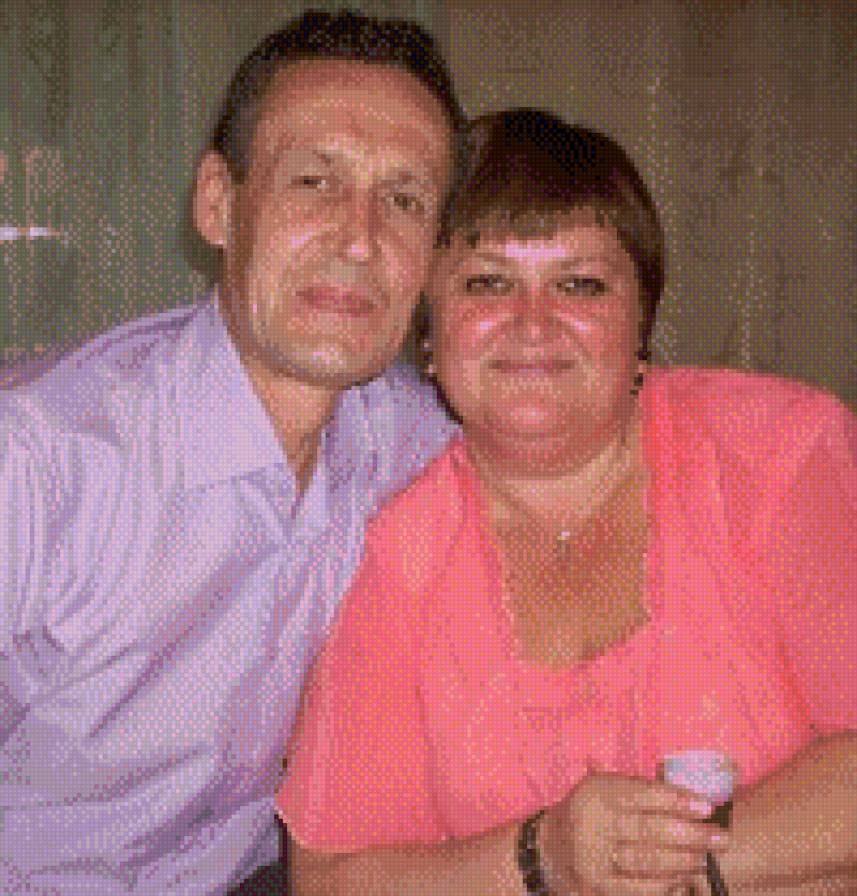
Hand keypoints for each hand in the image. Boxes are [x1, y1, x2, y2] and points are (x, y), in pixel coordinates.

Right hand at [539, 772, 726, 895]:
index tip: (706, 806)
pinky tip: (683, 880)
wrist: (550, 846)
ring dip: (682, 861)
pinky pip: (638, 889)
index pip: (642, 795)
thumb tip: (690, 795)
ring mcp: (594, 858)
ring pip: (646, 861)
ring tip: (705, 858)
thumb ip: (640, 788)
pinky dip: (664, 885)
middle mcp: (593, 823)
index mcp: (598, 793)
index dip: (676, 800)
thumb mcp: (604, 787)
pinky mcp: (597, 886)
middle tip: (721, 838)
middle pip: (649, 830)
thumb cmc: (590, 811)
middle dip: (690, 834)